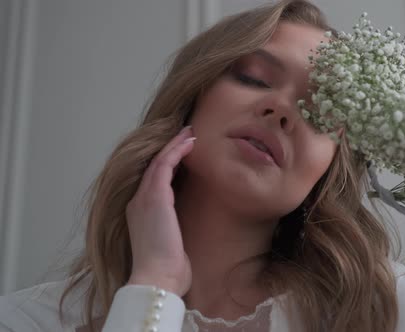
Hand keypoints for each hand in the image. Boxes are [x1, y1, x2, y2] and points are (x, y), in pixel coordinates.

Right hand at [126, 126, 195, 295]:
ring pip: (159, 161)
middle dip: (170, 147)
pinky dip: (177, 151)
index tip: (183, 151)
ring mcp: (144, 198)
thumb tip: (183, 225)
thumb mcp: (169, 242)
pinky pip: (165, 164)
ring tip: (190, 132)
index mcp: (141, 213)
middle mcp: (138, 201)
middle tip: (185, 133)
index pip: (154, 180)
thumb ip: (172, 227)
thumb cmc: (167, 268)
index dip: (168, 162)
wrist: (157, 277)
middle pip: (154, 165)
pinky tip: (190, 143)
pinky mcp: (155, 196)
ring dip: (175, 144)